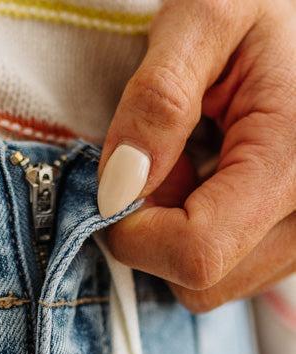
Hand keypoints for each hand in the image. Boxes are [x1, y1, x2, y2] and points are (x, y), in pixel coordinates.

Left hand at [96, 0, 295, 312]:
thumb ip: (157, 100)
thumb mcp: (205, 16)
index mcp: (293, 161)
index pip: (196, 254)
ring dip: (179, 234)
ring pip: (212, 285)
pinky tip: (217, 176)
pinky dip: (205, 232)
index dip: (136, 232)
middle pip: (200, 282)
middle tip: (167, 156)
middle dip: (157, 232)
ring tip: (198, 158)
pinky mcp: (294, 243)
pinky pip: (231, 271)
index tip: (120, 181)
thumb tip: (117, 188)